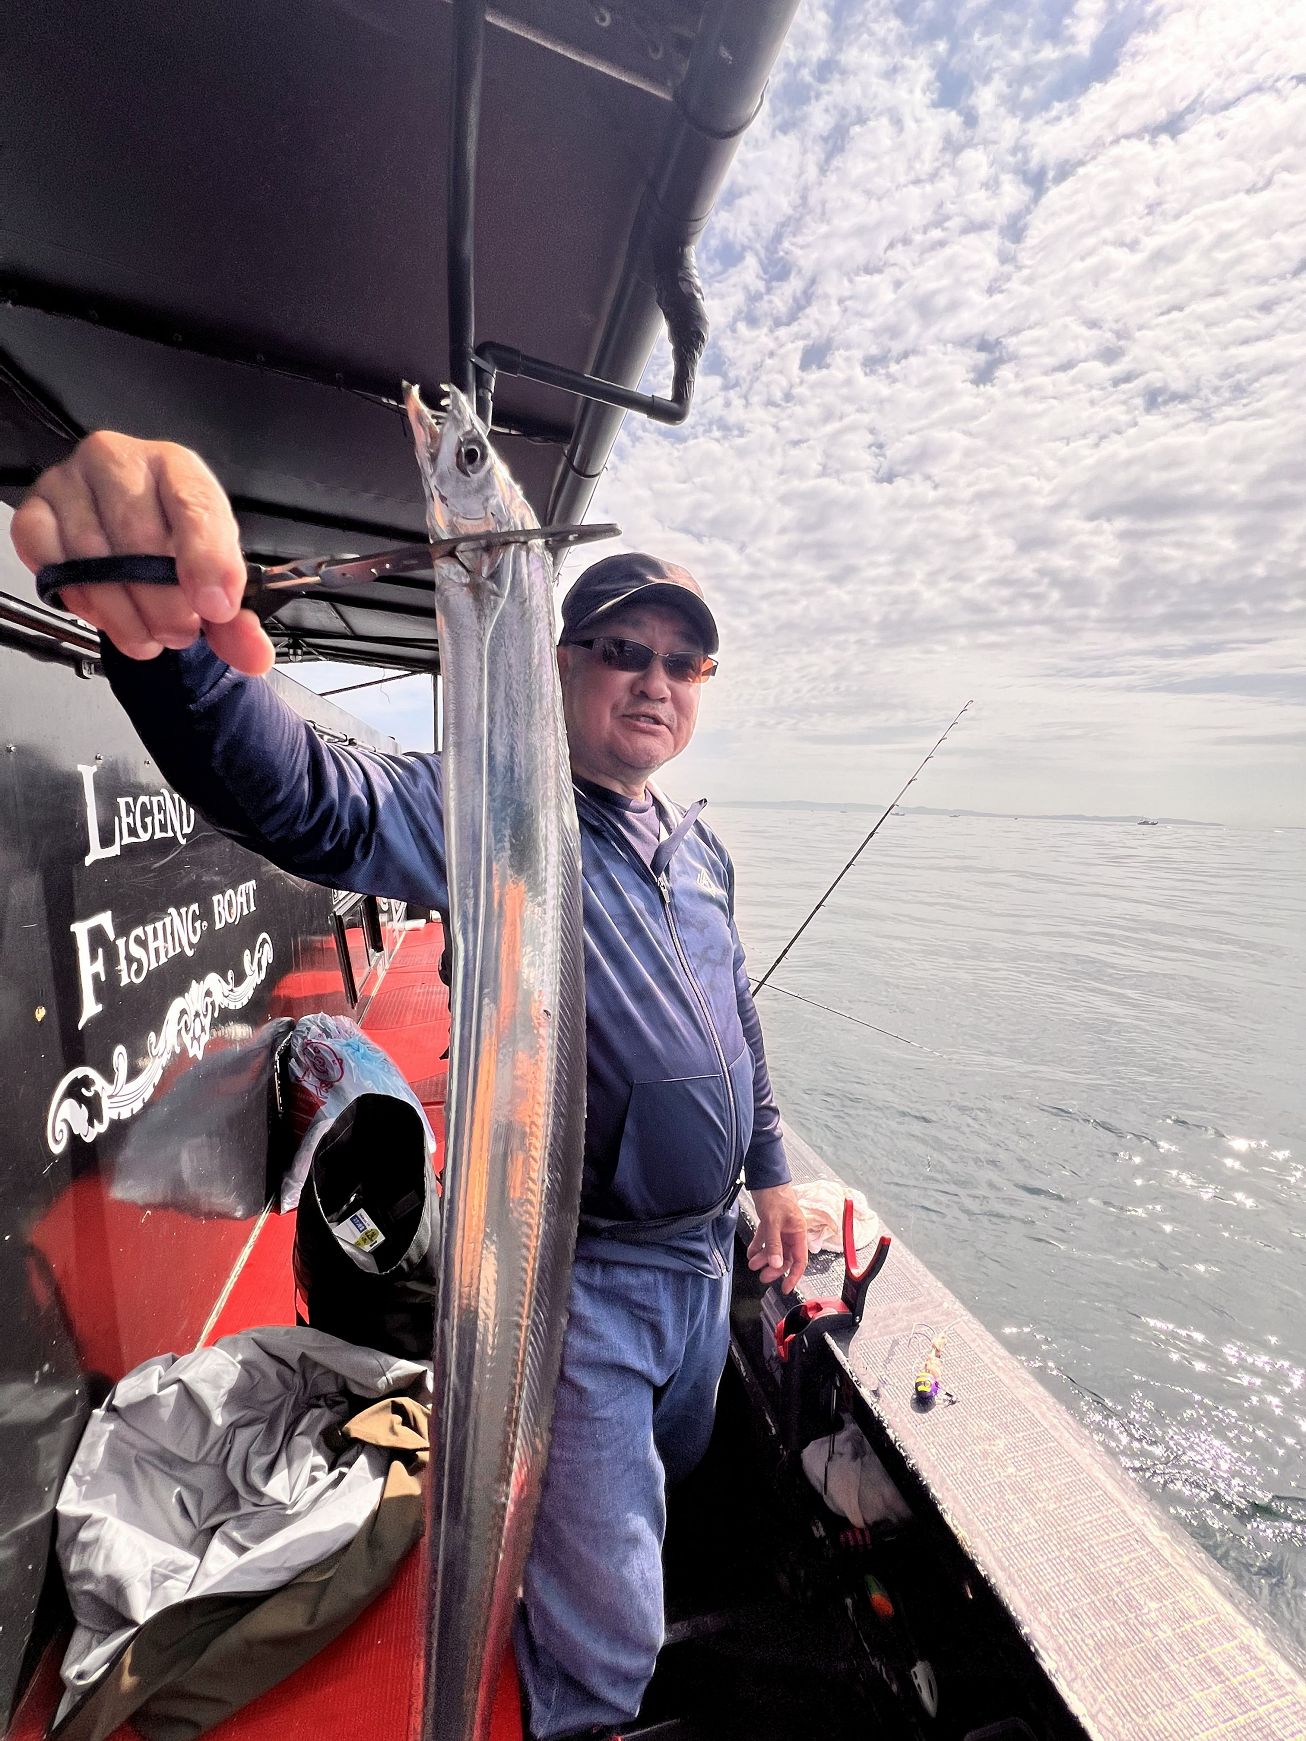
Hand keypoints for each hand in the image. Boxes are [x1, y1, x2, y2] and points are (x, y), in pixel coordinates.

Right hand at [11, 431, 274, 673]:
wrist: (130, 540)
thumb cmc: (173, 546)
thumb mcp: (214, 577)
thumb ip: (238, 620)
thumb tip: (254, 655)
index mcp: (176, 468)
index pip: (194, 505)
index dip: (208, 561)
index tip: (217, 607)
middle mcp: (119, 461)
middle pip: (139, 537)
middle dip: (164, 603)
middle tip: (180, 633)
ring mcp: (70, 482)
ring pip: (92, 557)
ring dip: (124, 613)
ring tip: (148, 636)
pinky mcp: (34, 510)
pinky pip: (49, 560)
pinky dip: (80, 599)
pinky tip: (104, 614)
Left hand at [746, 1183, 807, 1292]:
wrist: (766, 1178)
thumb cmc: (775, 1196)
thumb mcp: (773, 1222)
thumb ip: (774, 1244)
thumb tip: (776, 1264)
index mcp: (798, 1232)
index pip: (800, 1260)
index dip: (794, 1275)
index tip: (786, 1288)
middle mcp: (792, 1232)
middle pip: (785, 1256)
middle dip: (774, 1267)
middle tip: (762, 1276)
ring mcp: (781, 1228)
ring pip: (774, 1249)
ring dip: (764, 1257)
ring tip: (752, 1264)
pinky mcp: (770, 1223)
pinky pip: (766, 1239)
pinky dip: (759, 1247)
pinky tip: (751, 1253)